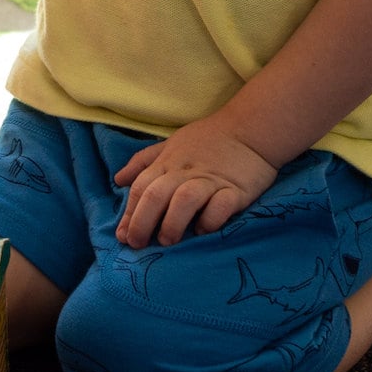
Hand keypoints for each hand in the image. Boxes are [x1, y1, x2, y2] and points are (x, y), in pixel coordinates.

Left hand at [112, 118, 277, 247]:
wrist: (252, 128)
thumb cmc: (209, 139)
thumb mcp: (171, 143)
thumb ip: (144, 161)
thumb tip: (119, 180)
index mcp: (168, 162)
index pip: (141, 188)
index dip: (129, 213)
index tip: (123, 236)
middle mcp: (186, 171)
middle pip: (156, 195)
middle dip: (142, 223)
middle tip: (139, 244)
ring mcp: (212, 180)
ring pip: (184, 200)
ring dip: (172, 223)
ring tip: (168, 241)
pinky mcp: (237, 189)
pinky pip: (220, 207)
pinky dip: (210, 221)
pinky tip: (203, 231)